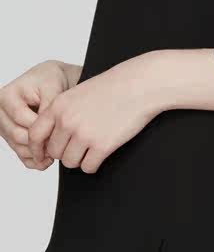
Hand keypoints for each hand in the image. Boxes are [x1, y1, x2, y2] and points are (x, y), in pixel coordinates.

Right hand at [0, 60, 79, 169]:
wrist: (49, 82)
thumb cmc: (50, 80)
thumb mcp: (52, 86)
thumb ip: (49, 106)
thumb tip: (49, 132)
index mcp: (6, 96)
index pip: (21, 118)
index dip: (41, 125)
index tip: (60, 130)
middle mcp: (1, 112)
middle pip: (17, 135)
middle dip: (40, 142)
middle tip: (60, 144)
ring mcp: (4, 127)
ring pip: (18, 147)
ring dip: (37, 153)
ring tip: (57, 152)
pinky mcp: (11, 137)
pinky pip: (19, 154)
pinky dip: (33, 160)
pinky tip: (47, 160)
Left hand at [27, 53, 160, 173]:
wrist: (141, 84)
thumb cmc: (114, 87)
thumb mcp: (80, 92)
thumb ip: (62, 113)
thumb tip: (50, 140)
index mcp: (59, 105)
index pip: (35, 134)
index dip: (37, 148)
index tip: (43, 155)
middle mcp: (68, 120)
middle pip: (55, 152)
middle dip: (66, 151)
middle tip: (82, 144)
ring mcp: (84, 134)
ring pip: (70, 162)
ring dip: (81, 158)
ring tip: (94, 145)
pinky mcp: (101, 146)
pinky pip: (88, 167)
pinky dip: (94, 163)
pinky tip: (103, 151)